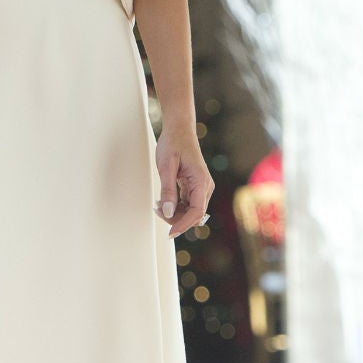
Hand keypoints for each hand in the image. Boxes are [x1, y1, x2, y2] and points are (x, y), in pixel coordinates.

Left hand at [154, 124, 214, 239]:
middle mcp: (205, 186)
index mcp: (201, 181)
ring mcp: (202, 187)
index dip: (183, 224)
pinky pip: (188, 204)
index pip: (197, 212)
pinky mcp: (196, 186)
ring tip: (158, 204)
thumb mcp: (166, 166)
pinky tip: (164, 201)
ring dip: (175, 213)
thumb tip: (168, 213)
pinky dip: (176, 206)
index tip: (170, 233)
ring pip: (191, 211)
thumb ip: (168, 190)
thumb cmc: (173, 144)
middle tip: (157, 209)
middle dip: (176, 218)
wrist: (179, 130)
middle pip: (194, 214)